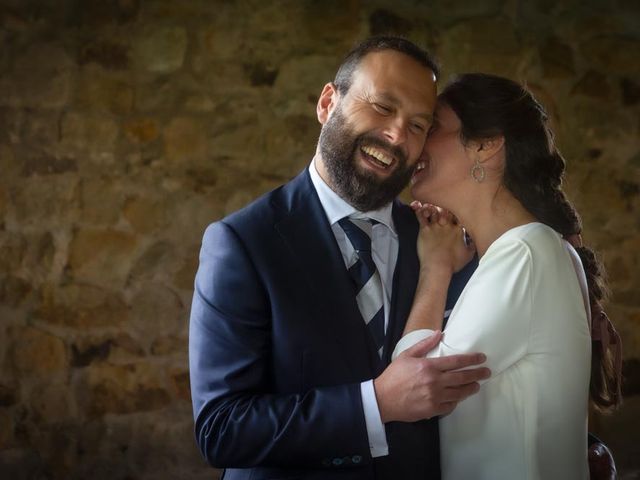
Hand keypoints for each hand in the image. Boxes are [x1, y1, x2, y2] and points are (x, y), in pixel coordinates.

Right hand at [374, 332, 489, 422]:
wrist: (382, 399)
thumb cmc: (393, 375)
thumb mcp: (406, 355)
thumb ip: (424, 345)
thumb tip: (439, 333)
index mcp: (429, 366)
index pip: (456, 361)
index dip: (471, 359)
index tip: (481, 358)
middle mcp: (435, 382)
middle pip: (462, 377)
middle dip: (477, 374)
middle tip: (486, 372)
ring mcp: (435, 397)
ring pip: (460, 393)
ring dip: (470, 388)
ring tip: (476, 385)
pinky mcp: (433, 409)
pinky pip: (450, 406)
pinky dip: (456, 401)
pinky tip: (458, 397)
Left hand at [411, 201, 475, 274]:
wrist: (438, 267)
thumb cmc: (453, 263)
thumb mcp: (468, 256)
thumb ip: (473, 246)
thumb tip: (475, 240)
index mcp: (459, 229)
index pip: (460, 215)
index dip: (458, 212)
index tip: (455, 213)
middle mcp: (447, 225)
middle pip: (447, 209)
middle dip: (445, 208)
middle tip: (442, 209)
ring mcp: (435, 226)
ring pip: (434, 210)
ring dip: (432, 208)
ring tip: (431, 208)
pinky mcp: (424, 229)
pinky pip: (421, 216)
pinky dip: (420, 211)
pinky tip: (419, 209)